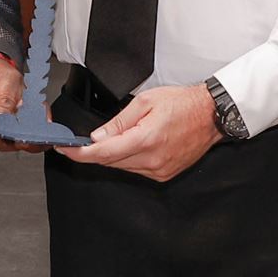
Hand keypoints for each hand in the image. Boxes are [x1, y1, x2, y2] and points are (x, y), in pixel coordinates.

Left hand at [60, 82, 218, 181]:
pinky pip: (137, 170)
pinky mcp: (165, 174)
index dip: (80, 153)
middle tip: (87, 140)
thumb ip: (118, 122)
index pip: (103, 153)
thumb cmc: (183, 104)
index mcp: (146, 140)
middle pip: (110, 162)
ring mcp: (160, 170)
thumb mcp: (145, 102)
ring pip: (123, 167)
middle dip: (95, 152)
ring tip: (119, 136)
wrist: (211, 115)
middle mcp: (152, 160)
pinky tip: (134, 145)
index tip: (65, 150)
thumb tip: (98, 136)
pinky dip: (128, 160)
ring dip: (113, 155)